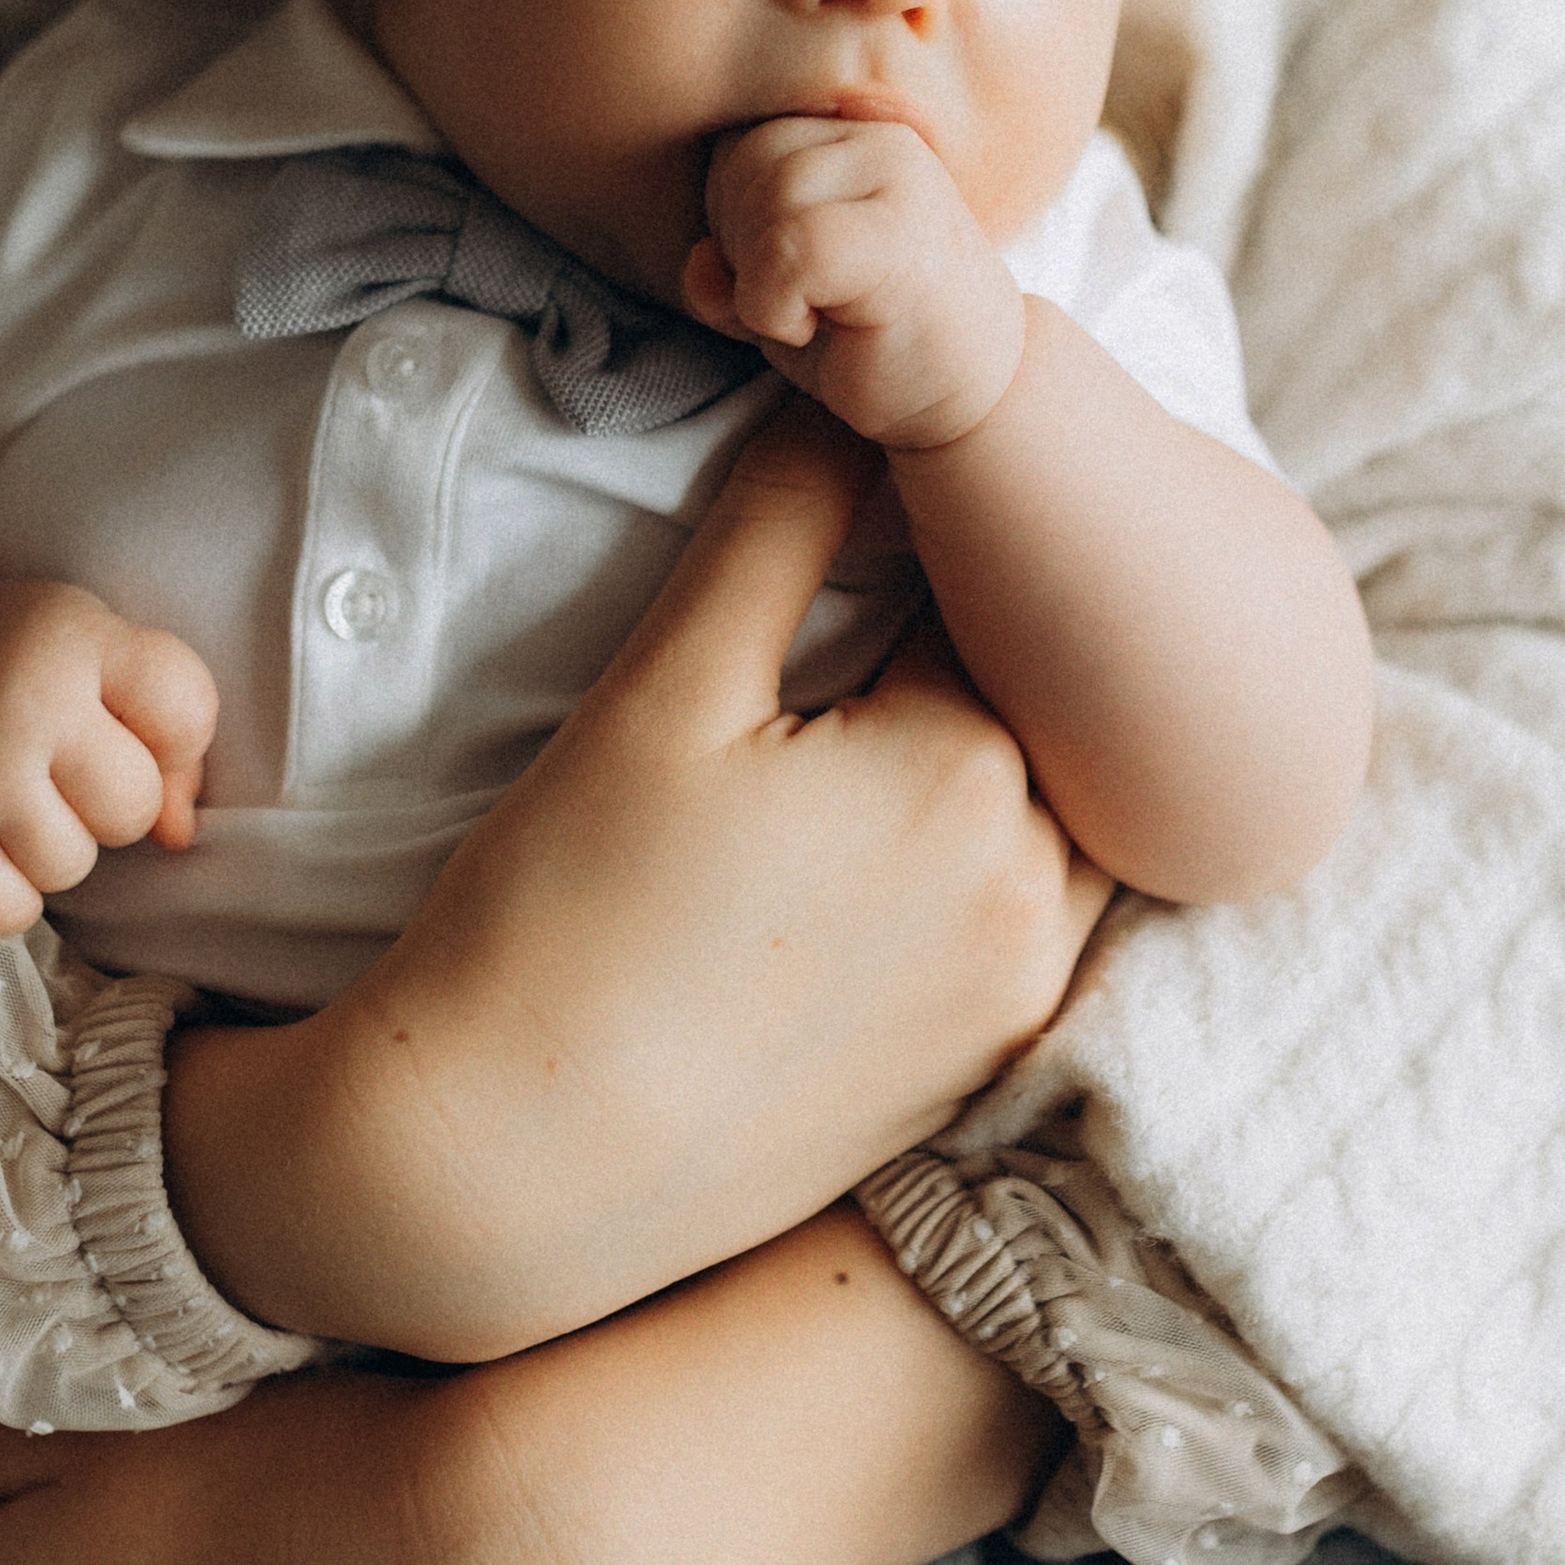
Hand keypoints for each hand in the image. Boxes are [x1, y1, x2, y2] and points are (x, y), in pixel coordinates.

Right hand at [0, 577, 216, 935]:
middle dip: (105, 801)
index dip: (169, 738)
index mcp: (75, 633)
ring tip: (8, 798)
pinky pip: (6, 912)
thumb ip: (163, 732)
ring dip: (50, 848)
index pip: (187, 715)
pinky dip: (2, 896)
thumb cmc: (8, 661)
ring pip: (71, 866)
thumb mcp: (92, 653)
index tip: (119, 721)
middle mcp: (23, 696)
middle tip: (52, 765)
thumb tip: (177, 837)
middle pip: (131, 808)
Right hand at [185, 404, 1108, 1358]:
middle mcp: (1038, 890)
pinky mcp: (983, 1064)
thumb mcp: (672, 687)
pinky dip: (993, 846)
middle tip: (891, 569)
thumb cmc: (564, 914)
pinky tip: (882, 824)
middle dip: (989, 627)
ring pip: (1061, 803)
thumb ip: (784, 519)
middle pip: (1050, 697)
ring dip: (1000, 737)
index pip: (1002, 585)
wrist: (503, 1171)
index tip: (898, 479)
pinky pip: (1037, 911)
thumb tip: (855, 394)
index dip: (947, 520)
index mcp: (972, 771)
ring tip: (889, 681)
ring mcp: (1022, 992)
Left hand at [685, 117, 1024, 449]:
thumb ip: (728, 265)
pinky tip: (815, 328)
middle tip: (791, 301)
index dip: (727, 217)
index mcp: (849, 136)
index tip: (776, 274)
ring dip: (758, 278)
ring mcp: (897, 180)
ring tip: (808, 314)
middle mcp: (878, 141)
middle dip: (738, 243)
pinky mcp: (900, 233)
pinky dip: (773, 303)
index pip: (739, 143)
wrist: (971, 394)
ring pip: (765, 200)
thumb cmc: (874, 339)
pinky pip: (790, 248)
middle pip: (745, 160)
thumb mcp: (780, 294)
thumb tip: (697, 264)